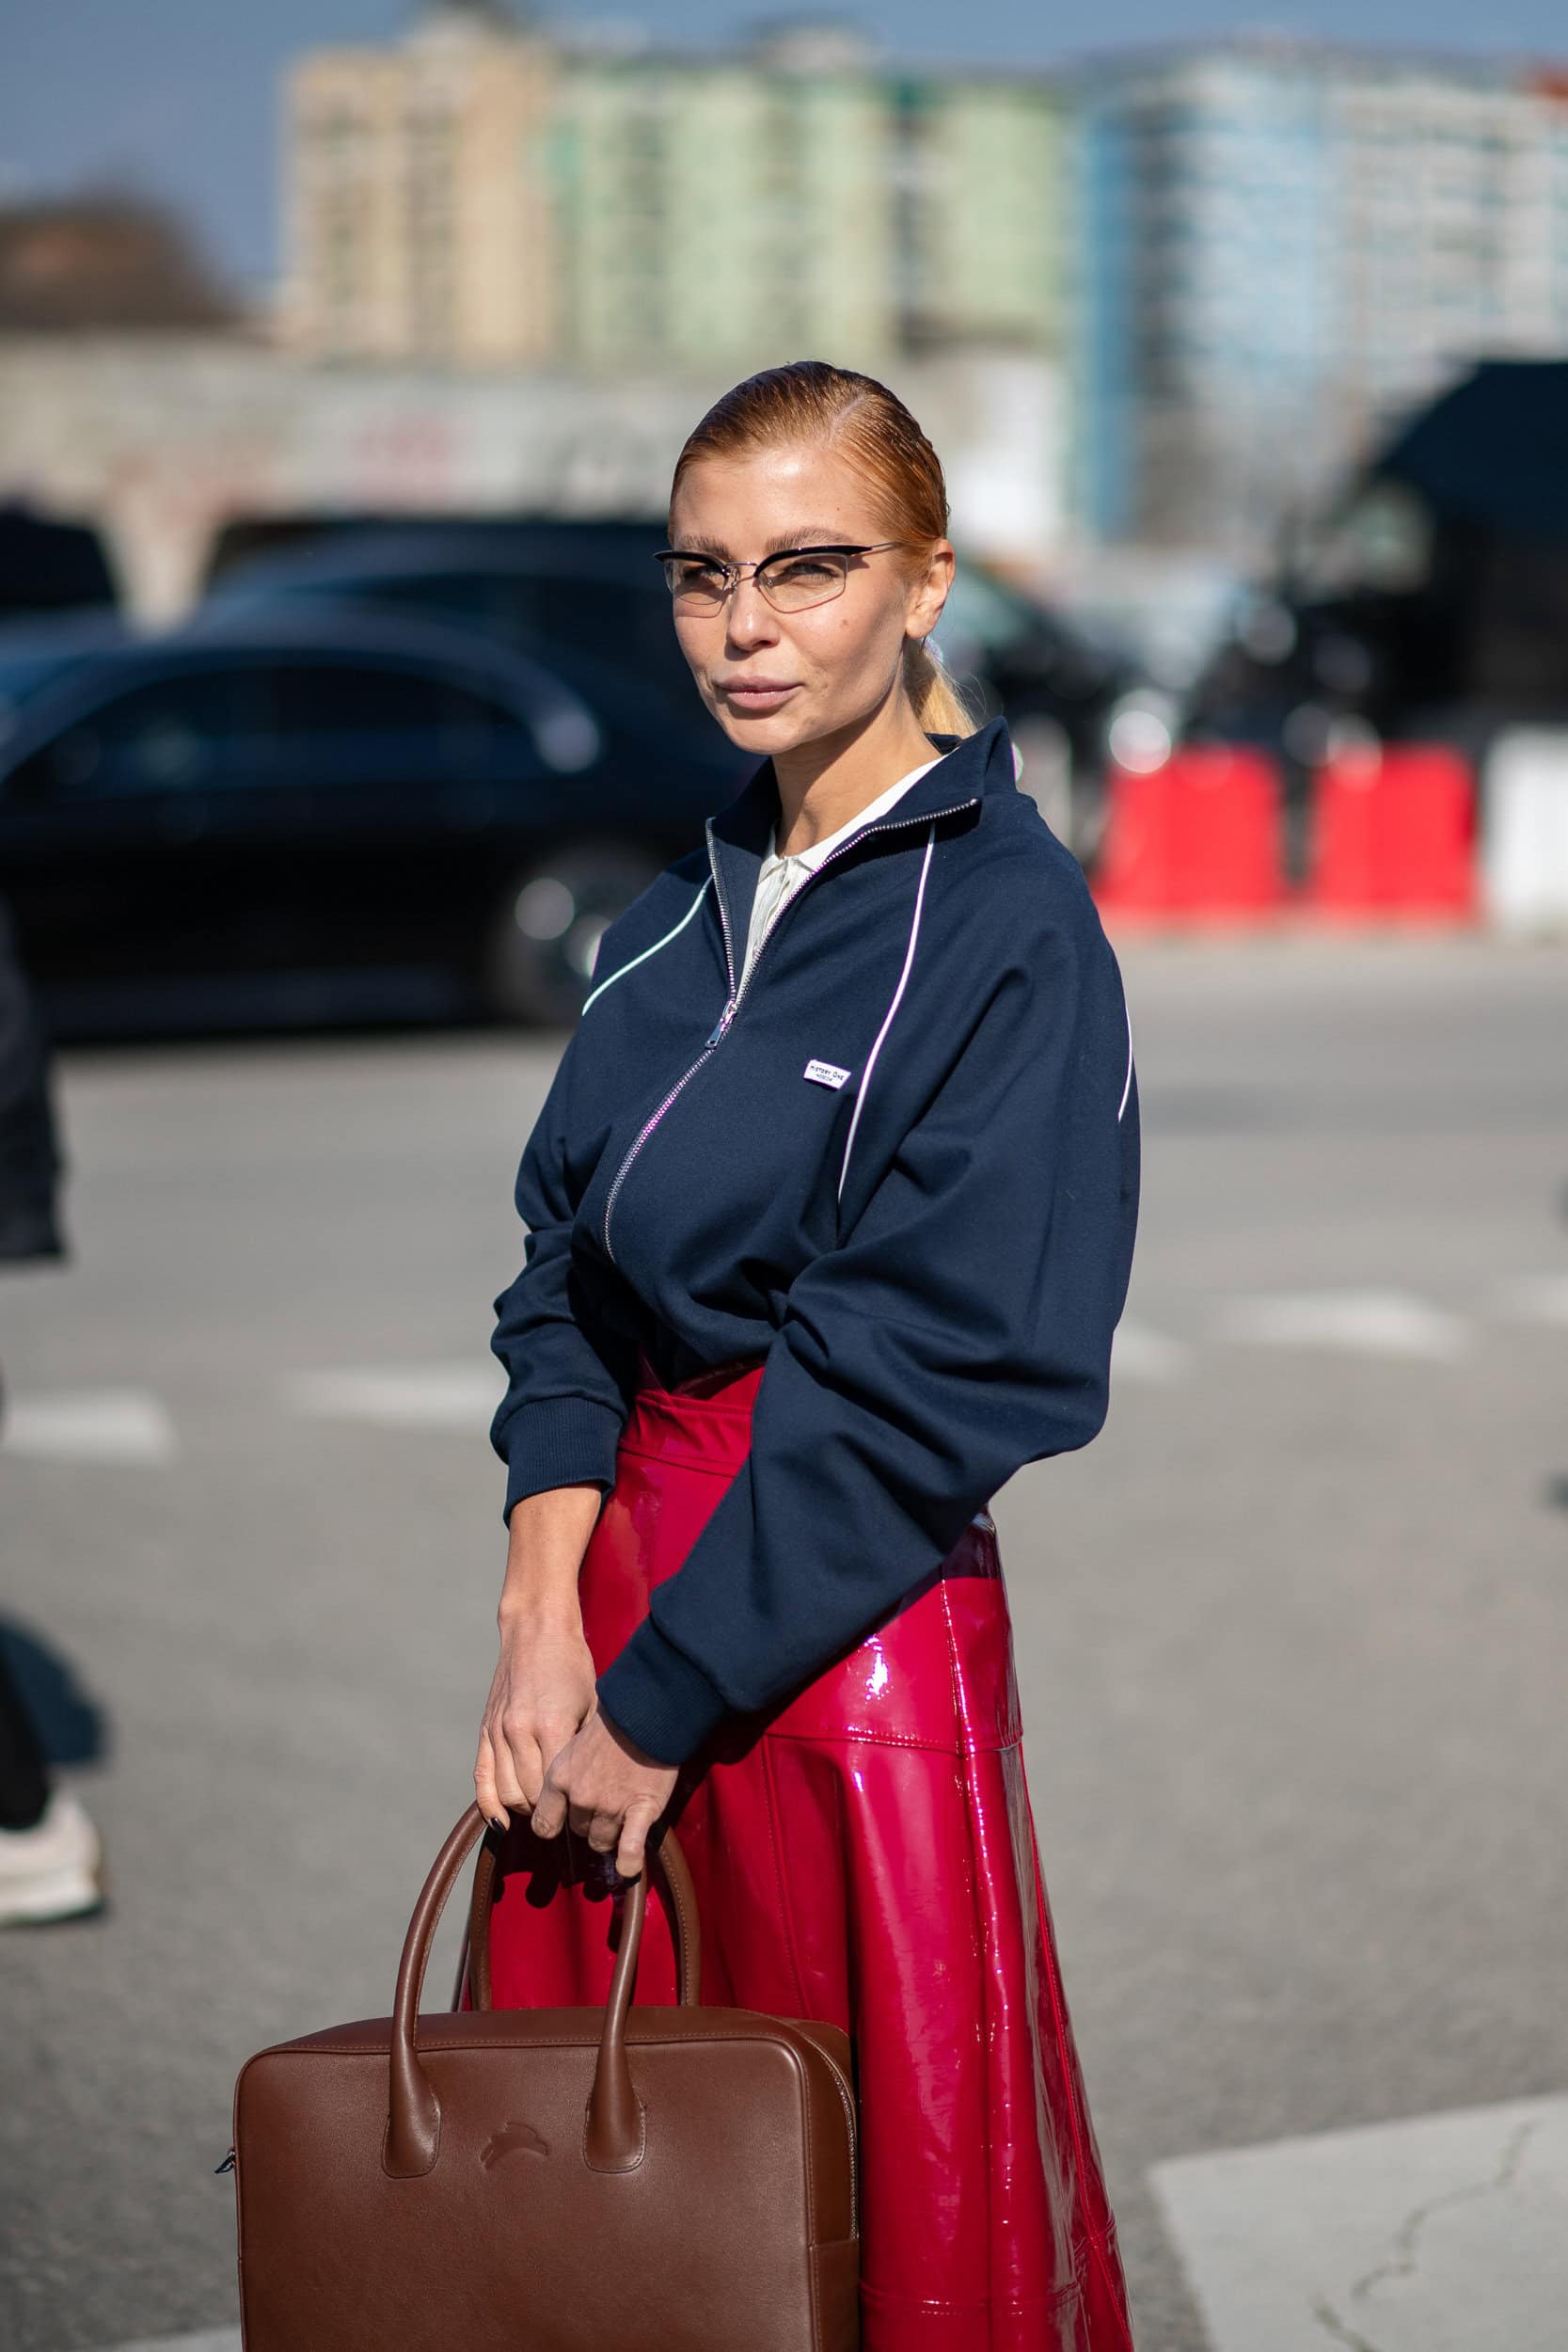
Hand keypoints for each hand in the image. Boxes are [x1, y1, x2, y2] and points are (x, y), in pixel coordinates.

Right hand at [475, 1602, 598, 1826]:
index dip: (570, 1808)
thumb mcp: (592, 1705)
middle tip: (567, 1815)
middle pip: (530, 1797)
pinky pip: (482, 1779)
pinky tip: (503, 1822)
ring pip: (507, 1793)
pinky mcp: (485, 1729)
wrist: (537, 1630)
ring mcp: (498, 1731)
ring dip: (525, 1809)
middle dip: (549, 1813)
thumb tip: (593, 1789)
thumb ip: (586, 1748)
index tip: (584, 1815)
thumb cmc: (573, 1666)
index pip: (557, 1790)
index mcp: (551, 1726)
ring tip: (544, 1810)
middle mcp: (519, 1732)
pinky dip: (490, 1805)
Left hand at [529, 1703, 679, 1880]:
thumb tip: (565, 1797)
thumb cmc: (611, 1723)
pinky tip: (628, 1868)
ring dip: (611, 1834)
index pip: (544, 1824)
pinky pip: (630, 1849)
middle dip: (589, 1822)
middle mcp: (580, 1797)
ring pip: (602, 1841)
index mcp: (559, 1778)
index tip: (562, 1823)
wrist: (646, 1711)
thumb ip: (566, 1774)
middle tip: (606, 1802)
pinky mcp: (640, 1810)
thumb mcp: (573, 1743)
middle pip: (578, 1831)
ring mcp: (610, 1806)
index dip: (554, 1826)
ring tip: (623, 1815)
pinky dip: (628, 1861)